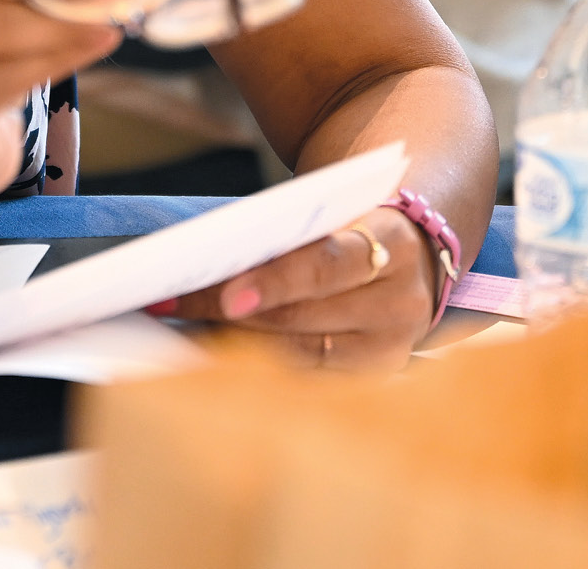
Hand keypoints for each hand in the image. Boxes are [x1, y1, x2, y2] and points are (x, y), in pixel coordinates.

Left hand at [163, 205, 437, 370]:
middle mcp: (401, 302)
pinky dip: (263, 365)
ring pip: (305, 353)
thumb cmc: (352, 221)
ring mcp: (393, 348)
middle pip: (307, 315)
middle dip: (234, 311)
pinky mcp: (378, 377)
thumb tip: (208, 258)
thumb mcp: (335, 210)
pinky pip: (312, 376)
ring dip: (239, 342)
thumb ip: (289, 231)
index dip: (277, 280)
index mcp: (394, 243)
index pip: (329, 263)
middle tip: (175, 304)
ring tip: (184, 329)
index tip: (226, 296)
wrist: (412, 248)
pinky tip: (217, 354)